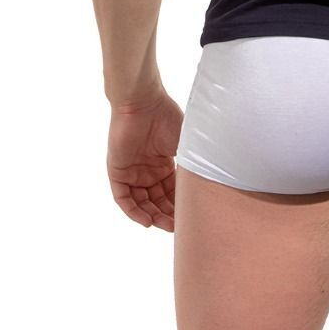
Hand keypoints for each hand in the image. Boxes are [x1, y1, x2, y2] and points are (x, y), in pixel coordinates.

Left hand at [106, 88, 183, 231]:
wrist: (143, 102)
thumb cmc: (167, 117)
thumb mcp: (185, 145)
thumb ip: (192, 164)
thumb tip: (211, 184)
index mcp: (163, 163)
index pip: (171, 191)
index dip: (180, 205)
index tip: (192, 217)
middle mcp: (147, 170)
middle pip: (157, 200)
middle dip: (168, 215)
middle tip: (180, 228)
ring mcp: (132, 171)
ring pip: (141, 202)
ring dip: (153, 216)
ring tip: (167, 226)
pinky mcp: (117, 171)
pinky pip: (123, 198)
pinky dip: (134, 211)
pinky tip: (147, 221)